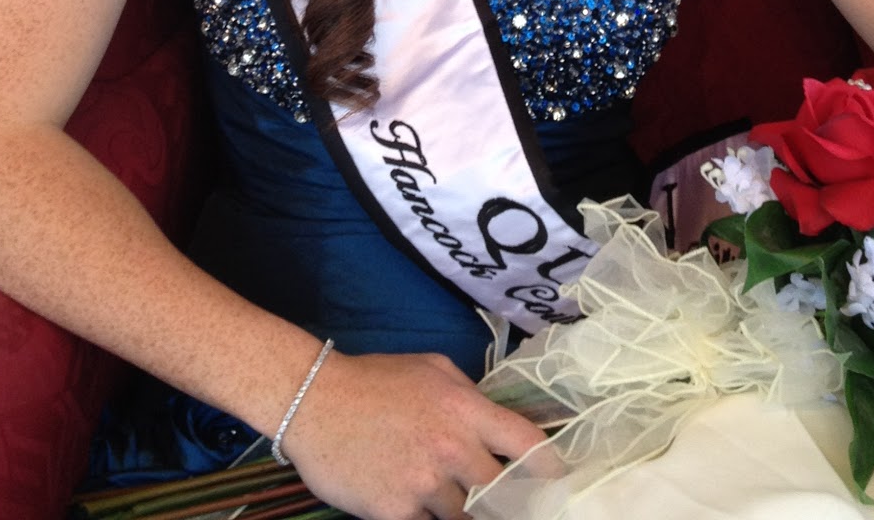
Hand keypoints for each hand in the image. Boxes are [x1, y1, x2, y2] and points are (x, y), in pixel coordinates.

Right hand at [283, 347, 545, 519]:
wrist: (315, 401)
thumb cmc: (375, 380)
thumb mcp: (431, 370)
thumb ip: (468, 396)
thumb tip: (493, 420)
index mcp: (466, 410)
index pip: (527, 445)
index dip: (550, 469)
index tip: (558, 482)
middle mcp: (452, 449)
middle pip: (503, 494)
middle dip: (509, 503)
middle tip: (508, 505)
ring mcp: (424, 485)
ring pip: (465, 518)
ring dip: (463, 513)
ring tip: (457, 501)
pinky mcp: (394, 512)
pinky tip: (418, 508)